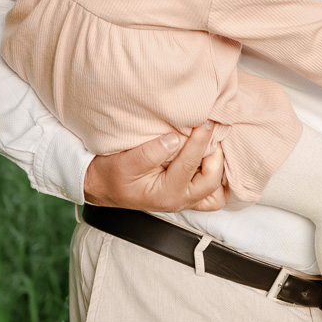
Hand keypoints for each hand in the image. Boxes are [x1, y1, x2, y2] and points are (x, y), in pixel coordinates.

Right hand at [83, 122, 227, 211]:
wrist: (102, 186)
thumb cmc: (112, 175)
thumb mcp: (126, 162)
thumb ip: (150, 152)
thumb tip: (174, 139)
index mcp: (166, 194)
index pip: (189, 164)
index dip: (200, 140)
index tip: (205, 121)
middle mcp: (179, 200)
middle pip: (212, 181)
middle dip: (215, 155)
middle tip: (211, 132)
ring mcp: (184, 200)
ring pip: (216, 193)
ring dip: (219, 170)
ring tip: (213, 147)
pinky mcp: (185, 195)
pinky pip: (211, 194)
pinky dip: (216, 178)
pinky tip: (210, 159)